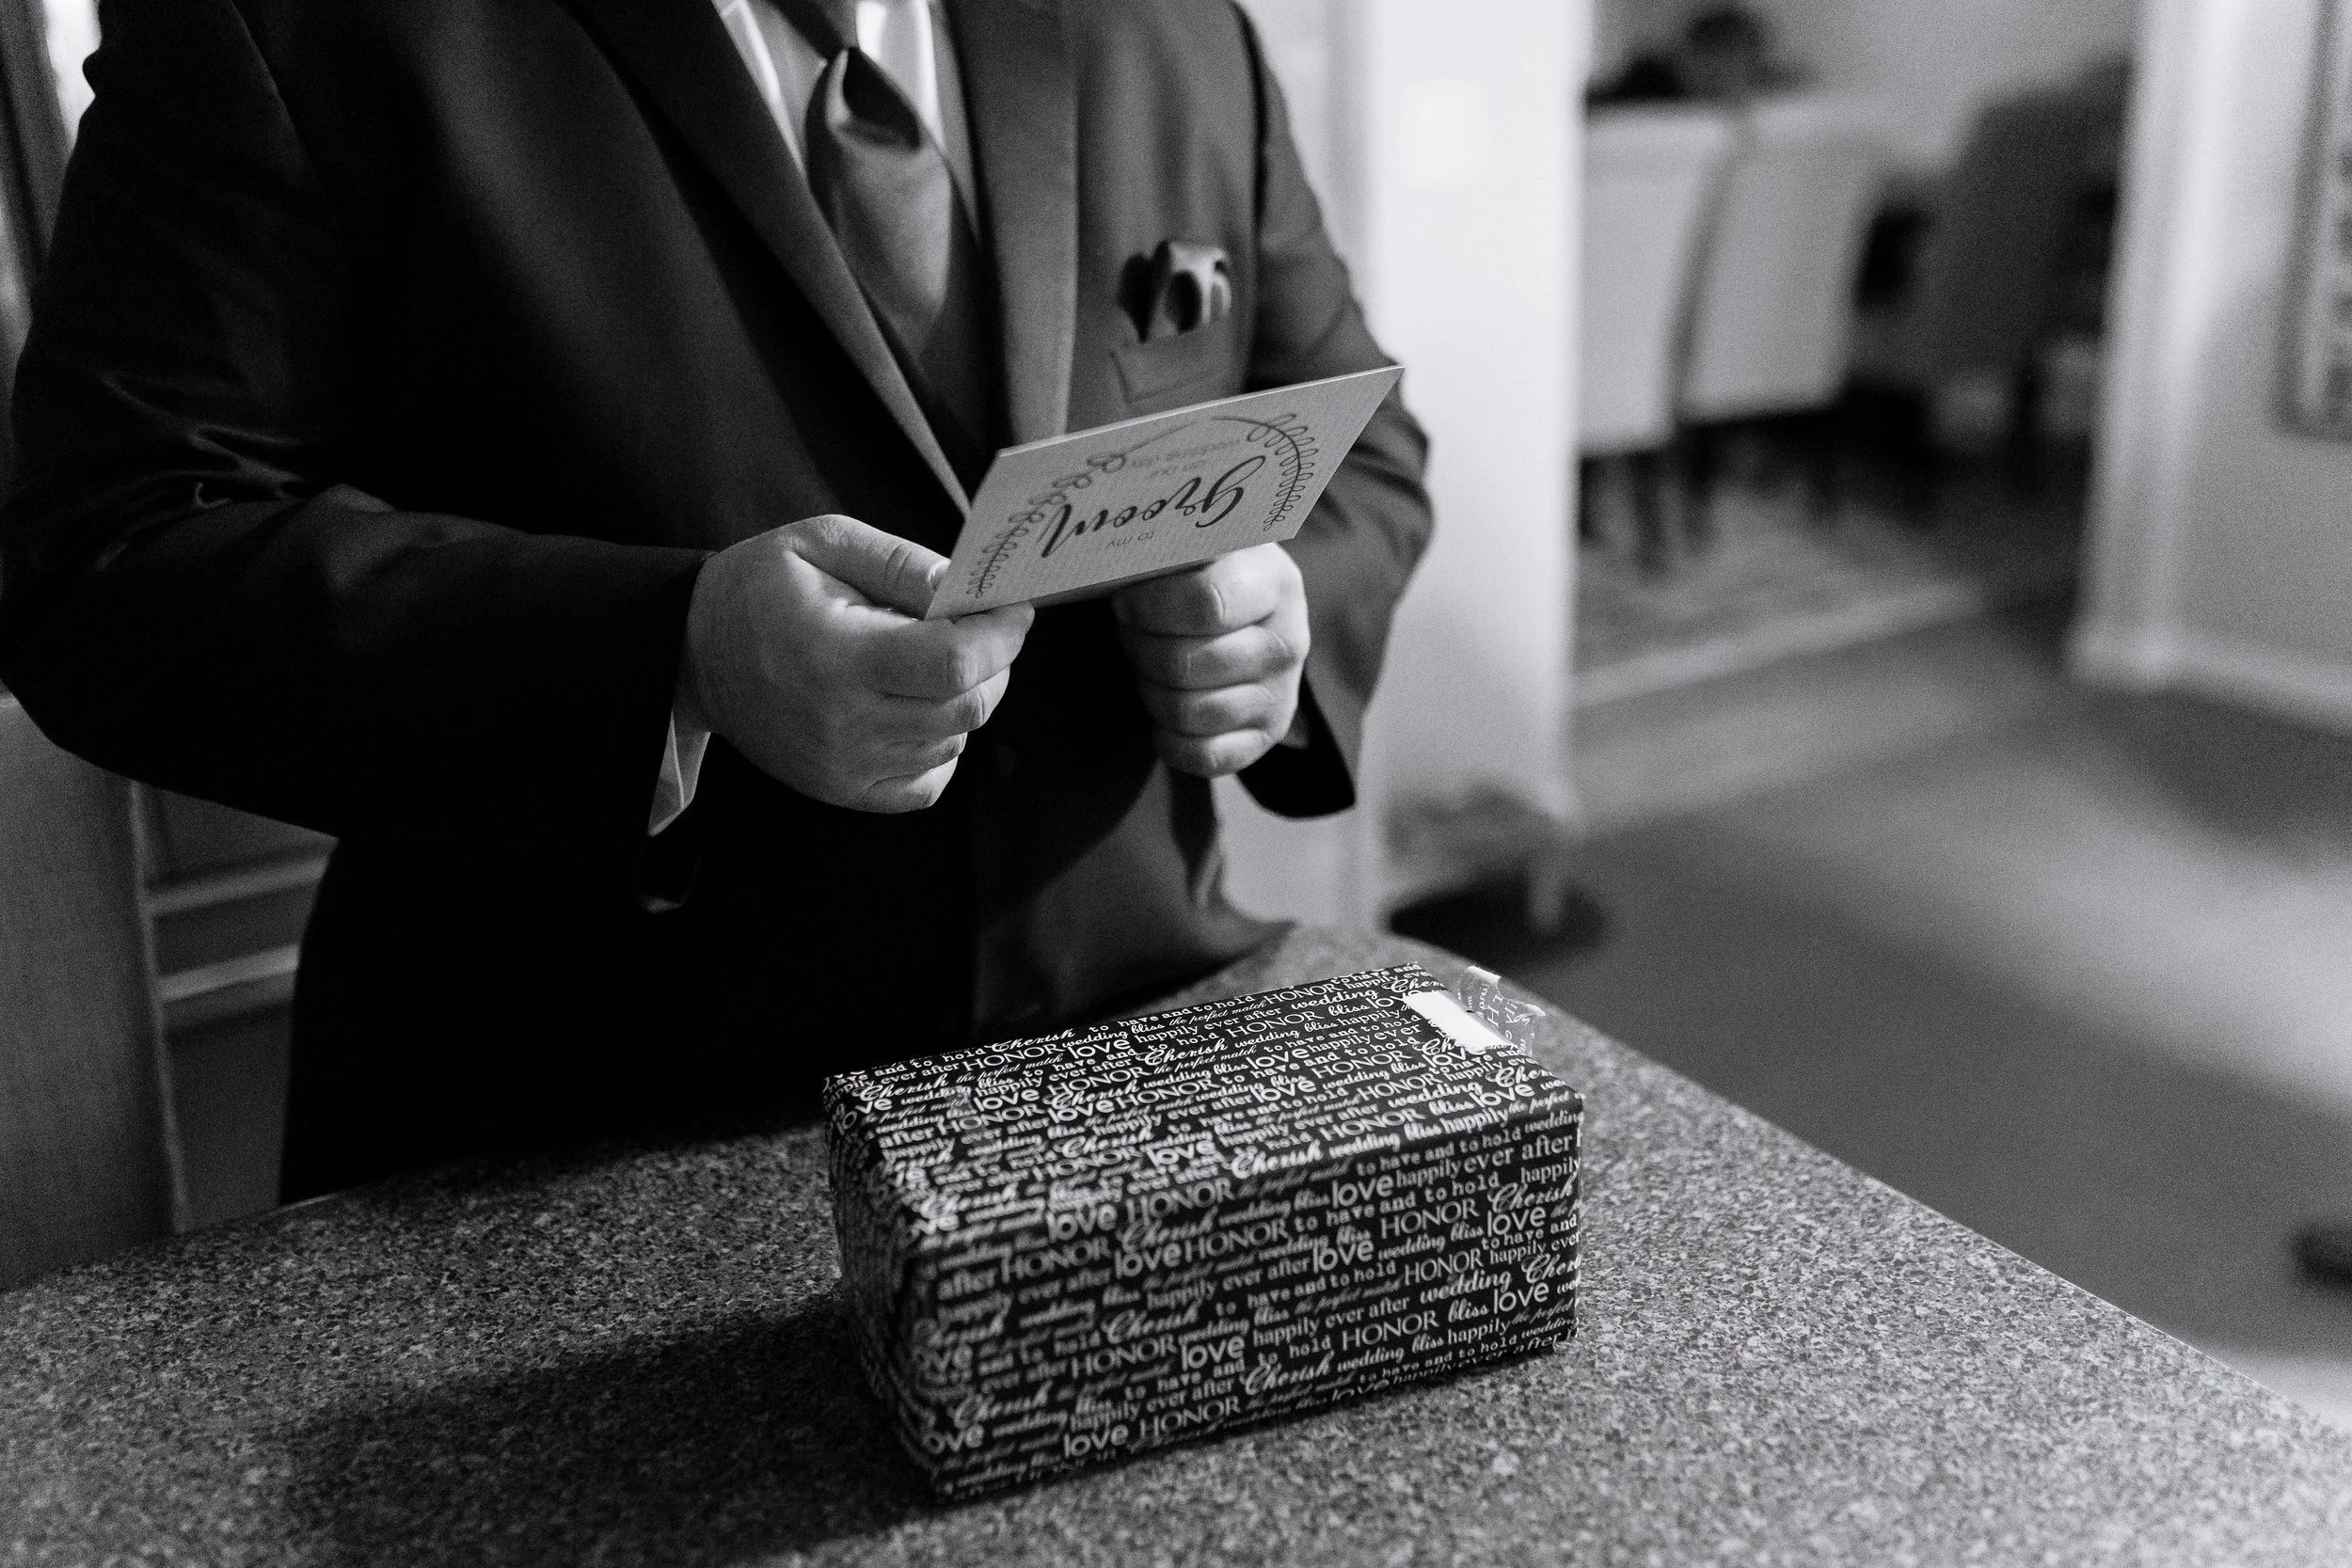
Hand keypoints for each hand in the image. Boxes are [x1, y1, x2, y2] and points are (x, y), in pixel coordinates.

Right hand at [676, 515, 1032, 812]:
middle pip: (968, 707)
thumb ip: (898, 561)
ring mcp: (844, 765)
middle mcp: (844, 723)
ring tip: (934, 659)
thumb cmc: (760, 588)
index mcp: (839, 657)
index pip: (954, 662)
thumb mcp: (820, 543)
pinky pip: (929, 781)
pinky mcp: (844, 790)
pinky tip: (915, 705)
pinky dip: (942, 743)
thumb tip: (964, 585)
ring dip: (967, 699)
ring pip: (955, 741)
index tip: (1014, 609)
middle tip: (985, 629)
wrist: (693, 655)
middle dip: (997, 664)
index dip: (1001, 636)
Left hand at [1112, 543, 1308, 777]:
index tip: (1125, 601)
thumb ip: (1167, 547)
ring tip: (1148, 666)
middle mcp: (1287, 640)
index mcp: (1272, 581)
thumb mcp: (1195, 545)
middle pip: (1187, 665)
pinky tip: (1160, 717)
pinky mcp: (1267, 735)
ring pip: (1190, 713)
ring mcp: (1281, 693)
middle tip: (1133, 632)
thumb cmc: (1202, 572)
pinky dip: (1169, 741)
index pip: (1206, 604)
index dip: (1150, 608)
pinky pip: (1206, 757)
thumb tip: (1115, 555)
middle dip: (1141, 650)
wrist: (1249, 609)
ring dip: (1151, 691)